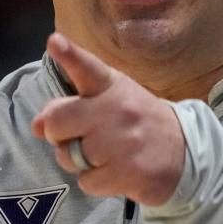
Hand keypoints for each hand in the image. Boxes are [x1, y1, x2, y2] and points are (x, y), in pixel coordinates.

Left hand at [31, 33, 185, 205]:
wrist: (185, 152)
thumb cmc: (136, 121)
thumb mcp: (108, 102)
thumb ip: (70, 108)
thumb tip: (37, 126)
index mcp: (110, 85)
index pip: (86, 67)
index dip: (69, 55)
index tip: (54, 42)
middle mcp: (117, 109)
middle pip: (57, 122)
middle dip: (58, 134)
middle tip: (77, 137)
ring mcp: (124, 141)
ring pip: (69, 157)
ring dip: (79, 162)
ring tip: (103, 156)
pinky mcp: (129, 171)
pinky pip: (86, 182)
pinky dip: (95, 182)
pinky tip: (114, 172)